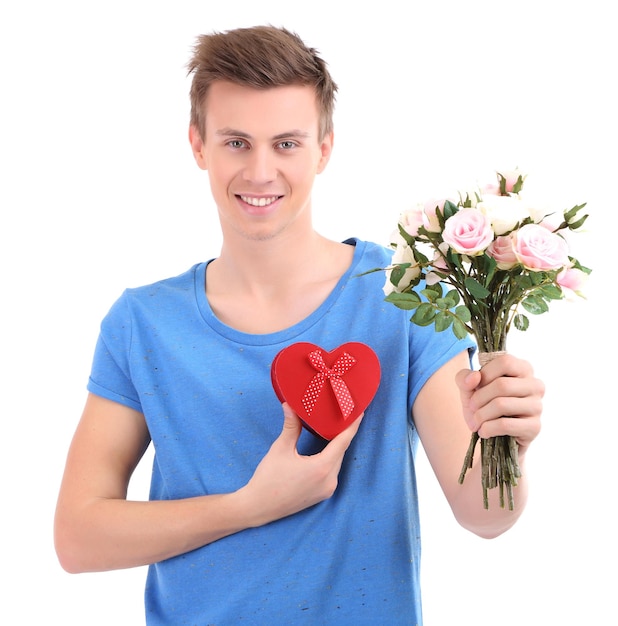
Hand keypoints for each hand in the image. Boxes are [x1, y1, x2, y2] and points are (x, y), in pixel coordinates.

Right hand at [240, 403, 362, 526]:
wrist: (258, 507)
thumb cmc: (268, 478)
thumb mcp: (280, 449)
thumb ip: (291, 427)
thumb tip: (290, 406)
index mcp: (321, 468)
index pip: (343, 441)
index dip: (352, 425)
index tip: (359, 412)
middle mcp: (329, 480)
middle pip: (341, 451)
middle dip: (343, 433)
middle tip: (344, 415)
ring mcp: (327, 489)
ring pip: (337, 462)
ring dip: (337, 447)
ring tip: (335, 429)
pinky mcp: (323, 494)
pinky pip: (332, 472)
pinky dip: (331, 459)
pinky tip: (326, 449)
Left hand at [455, 354, 543, 454]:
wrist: (493, 436)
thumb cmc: (483, 405)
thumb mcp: (468, 388)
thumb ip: (464, 377)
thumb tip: (474, 377)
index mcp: (523, 368)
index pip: (505, 362)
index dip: (485, 375)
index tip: (476, 387)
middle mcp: (535, 385)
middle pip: (502, 385)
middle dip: (478, 398)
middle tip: (471, 408)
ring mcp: (537, 406)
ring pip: (502, 405)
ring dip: (481, 415)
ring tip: (475, 421)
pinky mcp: (535, 427)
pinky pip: (505, 425)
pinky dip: (487, 429)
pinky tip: (483, 431)